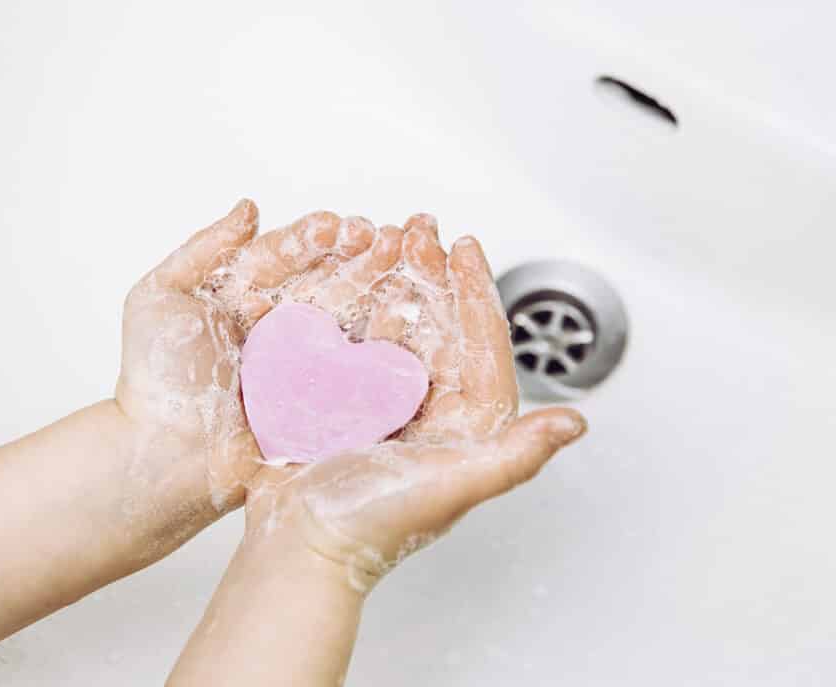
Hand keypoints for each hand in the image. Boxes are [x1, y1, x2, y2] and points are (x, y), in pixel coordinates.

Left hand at [114, 200, 396, 558]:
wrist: (165, 454)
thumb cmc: (156, 381)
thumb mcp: (160, 298)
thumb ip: (203, 249)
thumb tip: (249, 208)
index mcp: (247, 299)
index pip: (288, 258)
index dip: (315, 240)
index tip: (339, 226)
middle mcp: (281, 329)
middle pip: (328, 283)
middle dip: (360, 259)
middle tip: (388, 238)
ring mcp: (306, 366)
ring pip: (351, 320)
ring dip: (381, 293)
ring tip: (408, 267)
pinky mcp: (324, 403)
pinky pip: (359, 371)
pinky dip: (384, 346)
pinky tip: (405, 321)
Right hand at [240, 217, 586, 592]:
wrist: (297, 547)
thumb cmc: (371, 527)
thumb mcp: (451, 485)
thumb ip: (515, 455)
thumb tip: (576, 423)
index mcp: (464, 427)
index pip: (481, 344)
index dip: (475, 290)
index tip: (464, 246)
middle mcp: (428, 413)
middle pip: (437, 326)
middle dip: (429, 274)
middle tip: (418, 230)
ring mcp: (382, 406)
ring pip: (393, 328)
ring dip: (389, 283)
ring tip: (379, 243)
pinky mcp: (340, 404)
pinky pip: (350, 345)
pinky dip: (347, 310)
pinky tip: (340, 283)